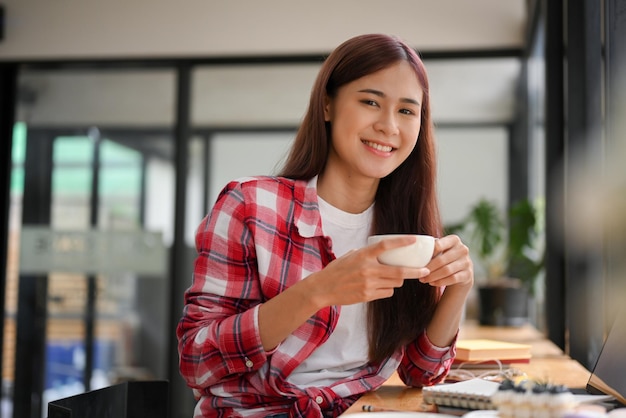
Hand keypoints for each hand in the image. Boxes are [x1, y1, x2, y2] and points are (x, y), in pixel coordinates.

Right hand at [306, 235, 429, 306]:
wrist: (322, 288)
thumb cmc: (336, 270)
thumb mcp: (350, 256)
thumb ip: (365, 254)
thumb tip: (381, 251)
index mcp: (363, 255)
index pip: (386, 245)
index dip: (402, 242)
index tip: (415, 240)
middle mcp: (367, 269)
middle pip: (399, 271)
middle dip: (415, 272)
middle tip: (425, 270)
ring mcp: (368, 284)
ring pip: (394, 283)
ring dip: (398, 281)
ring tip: (395, 278)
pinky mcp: (367, 295)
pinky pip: (386, 292)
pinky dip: (388, 289)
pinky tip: (381, 287)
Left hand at [418, 235, 473, 289]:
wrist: (461, 270)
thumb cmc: (445, 257)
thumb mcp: (441, 249)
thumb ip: (431, 247)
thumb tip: (414, 250)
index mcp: (454, 239)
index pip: (439, 245)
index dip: (428, 253)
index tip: (419, 260)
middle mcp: (463, 249)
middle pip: (441, 260)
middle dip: (428, 268)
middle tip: (419, 273)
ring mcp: (467, 262)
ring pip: (446, 270)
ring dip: (433, 276)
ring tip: (423, 279)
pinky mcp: (468, 274)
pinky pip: (452, 279)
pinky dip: (440, 282)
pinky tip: (432, 283)